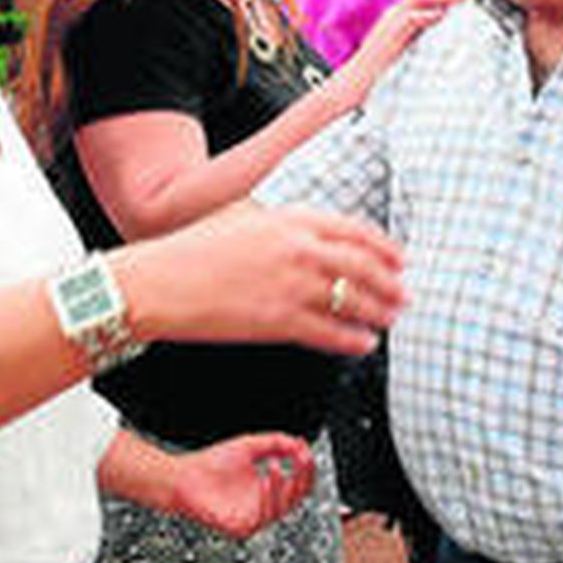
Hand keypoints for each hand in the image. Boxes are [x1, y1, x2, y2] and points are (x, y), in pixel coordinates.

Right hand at [116, 202, 403, 356]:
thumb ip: (282, 227)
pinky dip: (353, 339)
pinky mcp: (278, 320)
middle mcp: (297, 249)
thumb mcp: (243, 220)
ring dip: (378, 312)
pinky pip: (330, 332)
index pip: (353, 231)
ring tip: (389, 319)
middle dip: (390, 283)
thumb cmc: (192, 253)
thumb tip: (311, 239)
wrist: (159, 283)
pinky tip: (364, 343)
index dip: (384, 247)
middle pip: (362, 266)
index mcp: (289, 220)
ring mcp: (290, 285)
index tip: (399, 259)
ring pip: (352, 300)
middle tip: (404, 294)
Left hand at [168, 433, 315, 537]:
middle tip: (302, 458)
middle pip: (296, 497)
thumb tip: (298, 444)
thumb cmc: (210, 464)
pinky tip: (264, 481)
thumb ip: (276, 442)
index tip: (305, 449)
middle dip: (302, 477)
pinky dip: (266, 499)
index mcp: (267, 489)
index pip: (297, 483)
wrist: (182, 477)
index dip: (305, 467)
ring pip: (282, 508)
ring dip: (282, 486)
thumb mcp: (250, 446)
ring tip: (275, 464)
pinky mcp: (240, 527)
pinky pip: (262, 517)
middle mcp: (262, 505)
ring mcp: (252, 518)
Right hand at [326, 0, 473, 112]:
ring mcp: (390, 22)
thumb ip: (426, 39)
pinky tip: (441, 15)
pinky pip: (408, 19)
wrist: (355, 85)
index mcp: (402, 16)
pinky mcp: (388, 35)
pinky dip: (425, 15)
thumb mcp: (410, 52)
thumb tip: (452, 33)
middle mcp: (396, 14)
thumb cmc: (384, 73)